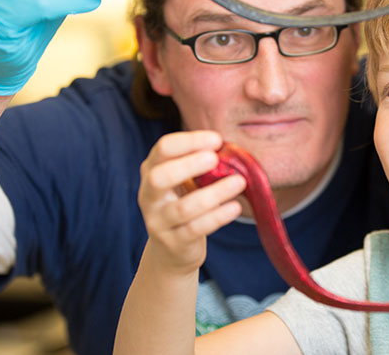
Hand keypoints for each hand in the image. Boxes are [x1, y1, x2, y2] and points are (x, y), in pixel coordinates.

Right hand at [138, 131, 244, 273]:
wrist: (172, 250)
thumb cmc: (184, 203)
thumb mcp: (186, 181)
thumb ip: (200, 165)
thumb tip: (230, 150)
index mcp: (151, 171)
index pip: (163, 149)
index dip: (189, 141)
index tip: (216, 140)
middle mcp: (149, 196)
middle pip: (160, 177)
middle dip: (189, 165)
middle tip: (215, 158)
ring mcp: (158, 221)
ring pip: (184, 208)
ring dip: (214, 194)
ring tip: (239, 182)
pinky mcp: (173, 243)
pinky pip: (195, 229)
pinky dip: (217, 217)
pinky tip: (235, 207)